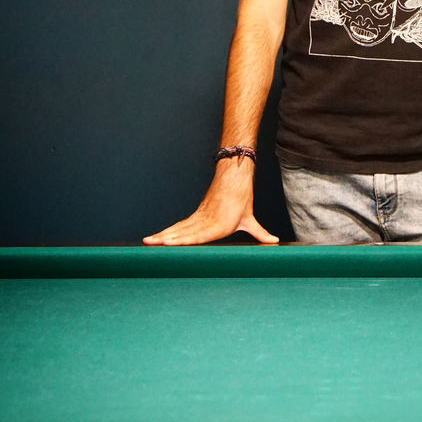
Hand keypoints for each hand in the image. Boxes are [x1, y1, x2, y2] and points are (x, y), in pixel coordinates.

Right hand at [143, 173, 278, 245]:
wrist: (234, 176)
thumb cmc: (241, 198)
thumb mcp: (249, 218)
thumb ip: (260, 232)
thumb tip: (274, 242)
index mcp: (216, 225)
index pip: (196, 235)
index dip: (182, 240)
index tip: (168, 244)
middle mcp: (204, 221)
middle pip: (181, 232)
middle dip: (164, 239)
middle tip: (148, 245)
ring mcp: (198, 217)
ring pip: (177, 228)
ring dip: (162, 235)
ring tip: (147, 242)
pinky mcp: (196, 214)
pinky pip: (180, 225)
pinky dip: (168, 232)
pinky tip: (159, 237)